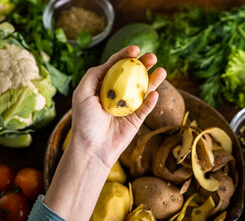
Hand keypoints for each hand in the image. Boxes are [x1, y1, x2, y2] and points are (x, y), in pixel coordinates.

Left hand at [70, 45, 166, 167]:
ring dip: (153, 80)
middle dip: (143, 65)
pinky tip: (155, 93)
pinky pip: (146, 108)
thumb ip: (94, 75)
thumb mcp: (82, 93)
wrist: (91, 148)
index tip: (135, 49)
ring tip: (162, 70)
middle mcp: (117, 94)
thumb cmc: (84, 120)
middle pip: (133, 76)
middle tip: (152, 57)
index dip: (125, 56)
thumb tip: (110, 62)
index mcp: (103, 86)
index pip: (116, 66)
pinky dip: (151, 101)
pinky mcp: (136, 120)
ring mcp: (128, 107)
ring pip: (143, 90)